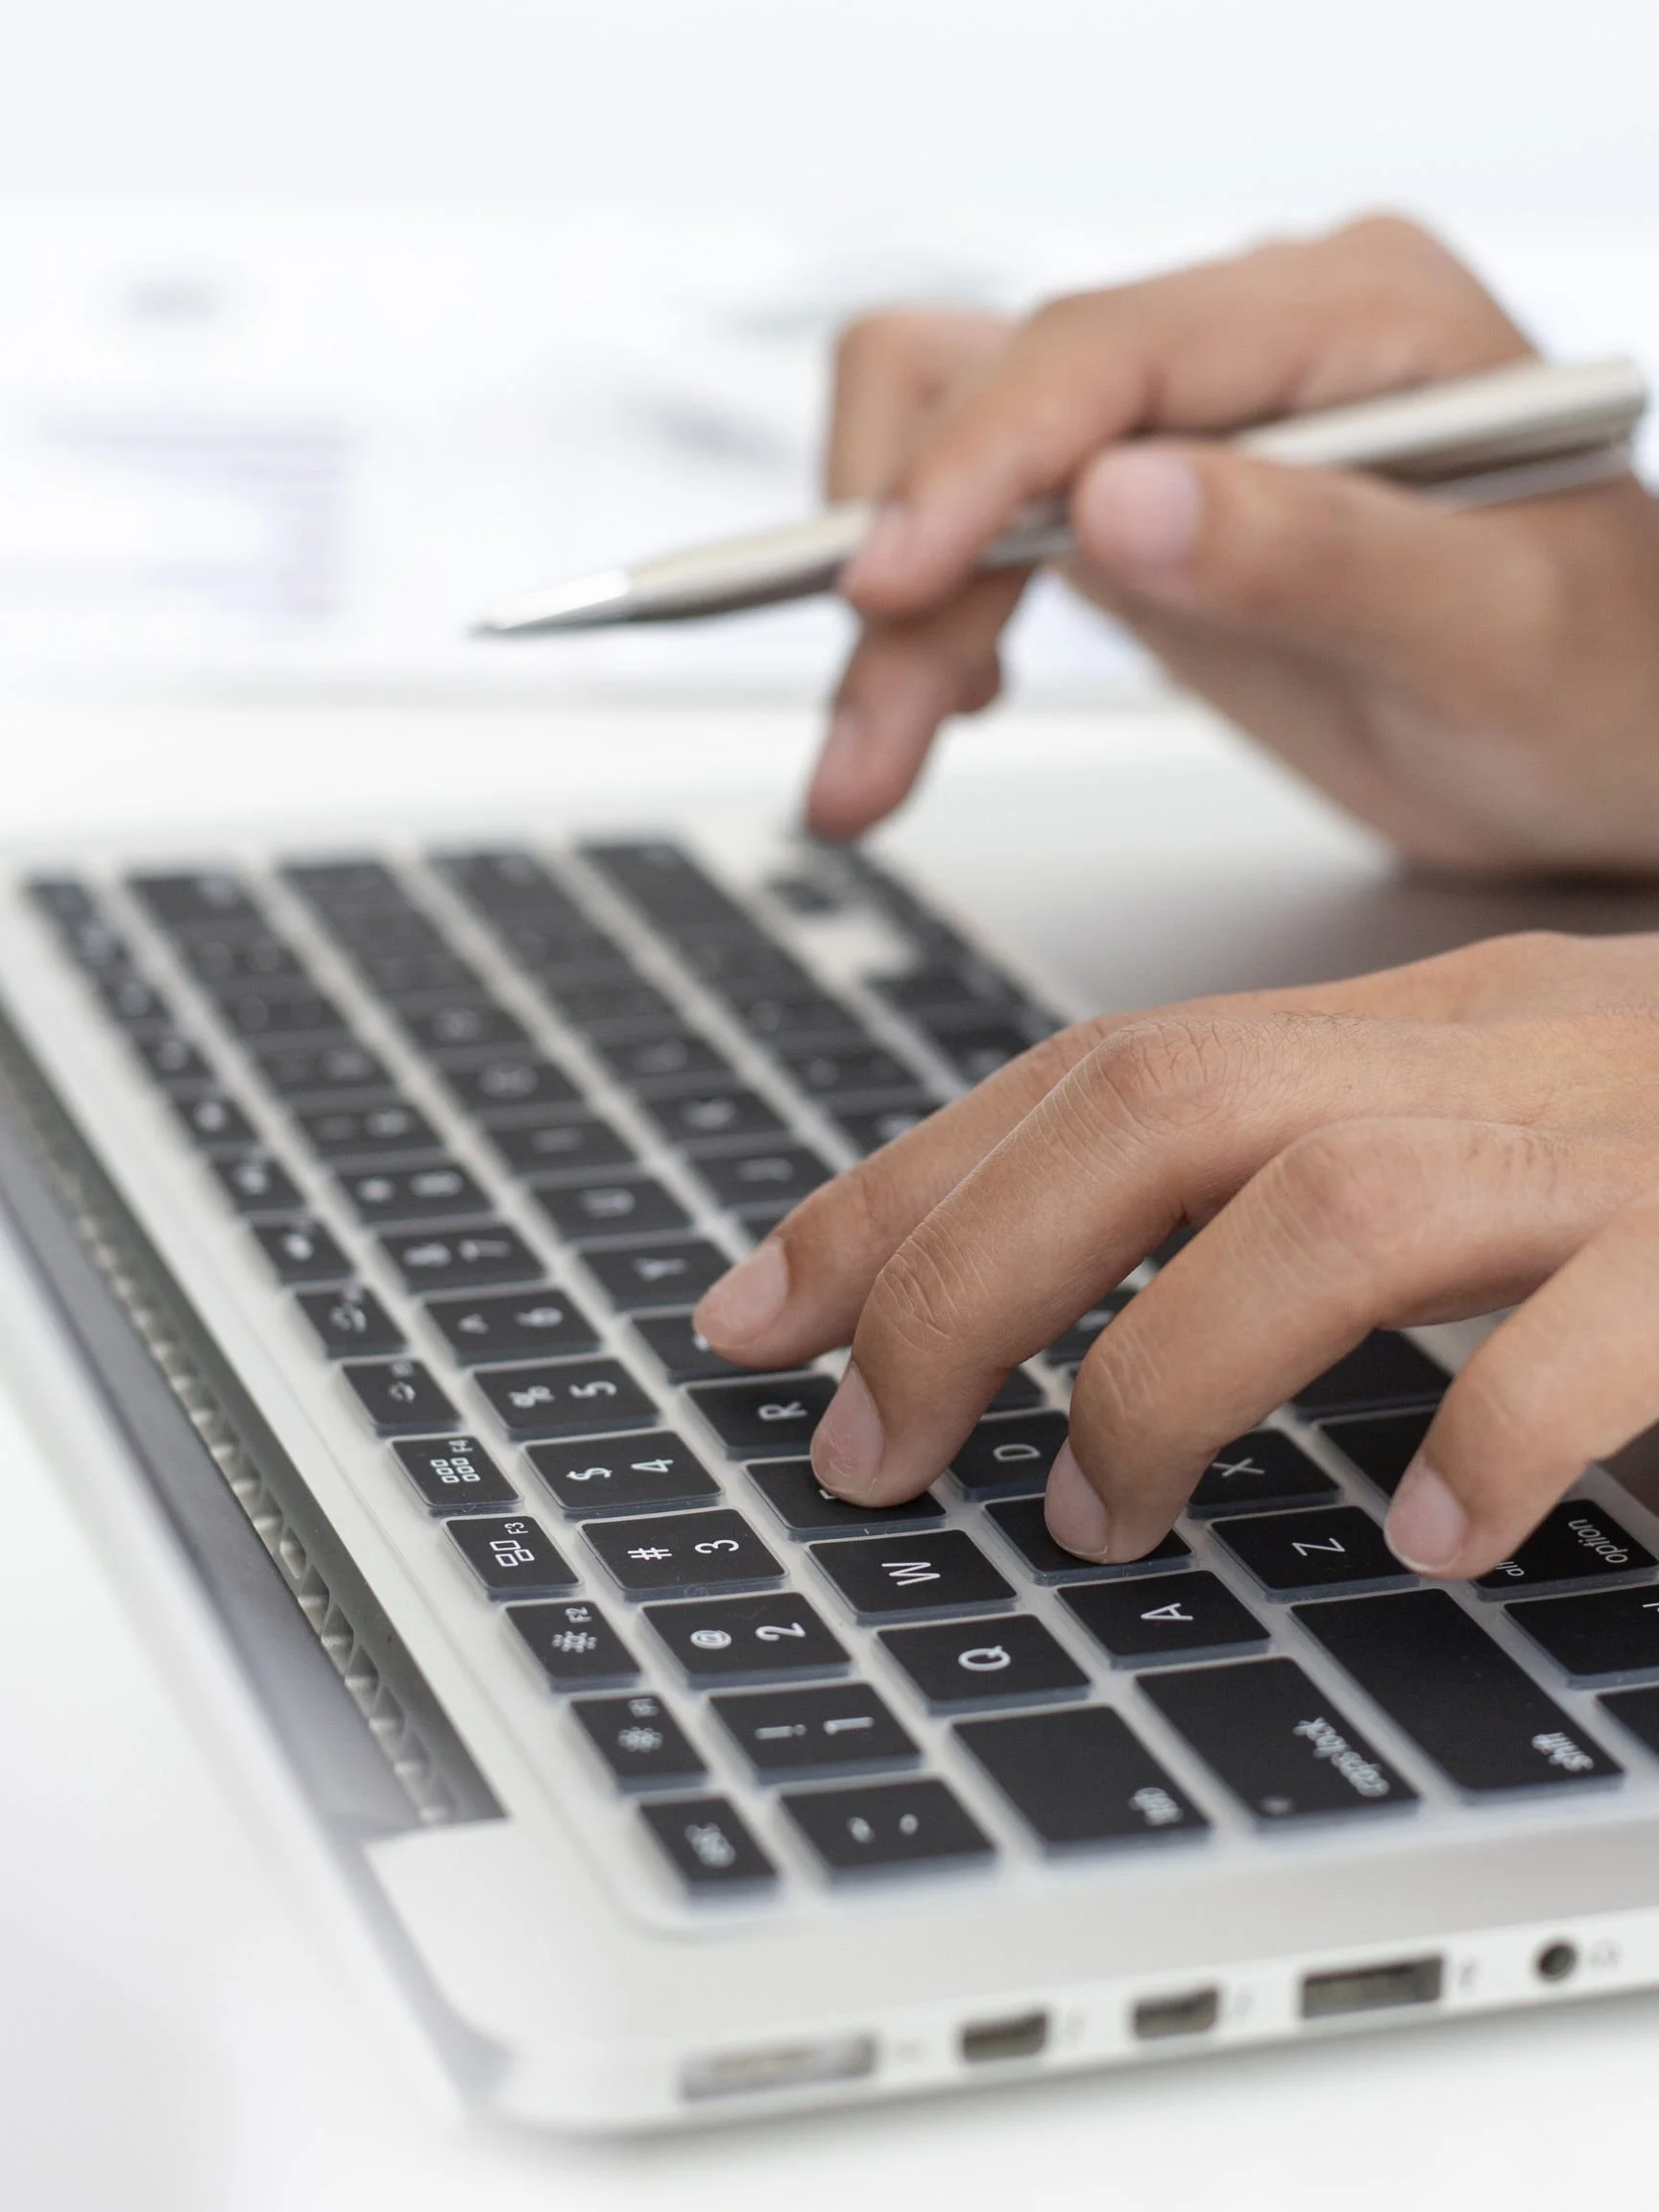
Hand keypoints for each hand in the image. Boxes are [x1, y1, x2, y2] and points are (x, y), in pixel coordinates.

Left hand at [694, 929, 1658, 1579]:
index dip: (901, 1187)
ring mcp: (1632, 1134)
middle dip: (965, 1276)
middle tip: (867, 1444)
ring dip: (1168, 1372)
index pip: (1090, 1071)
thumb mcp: (1475, 1157)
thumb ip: (1296, 1206)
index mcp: (1406, 1026)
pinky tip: (1432, 1536)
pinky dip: (1497, 1435)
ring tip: (1094, 1509)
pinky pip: (1612, 1325)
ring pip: (1336, 1203)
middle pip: (1156, 1108)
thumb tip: (1054, 1334)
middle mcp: (1493, 1047)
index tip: (756, 1311)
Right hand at [806, 215, 1658, 872]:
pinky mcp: (1139, 506)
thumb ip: (1310, 554)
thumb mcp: (1488, 635)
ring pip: (947, 462)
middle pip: (986, 397)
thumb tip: (1113, 503)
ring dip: (887, 616)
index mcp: (1352, 312)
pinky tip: (941, 711)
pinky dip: (924, 629)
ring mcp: (1183, 422)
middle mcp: (1247, 342)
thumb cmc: (1594, 687)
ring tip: (873, 771)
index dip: (972, 462)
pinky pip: (974, 532)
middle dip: (900, 572)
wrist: (1604, 750)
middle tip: (867, 748)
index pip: (1101, 345)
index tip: (885, 587)